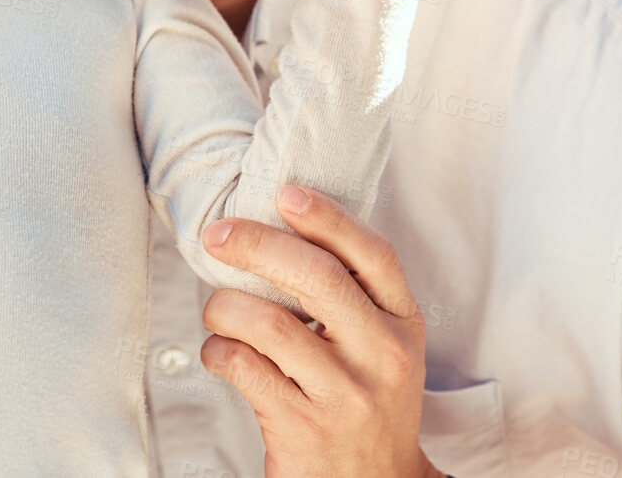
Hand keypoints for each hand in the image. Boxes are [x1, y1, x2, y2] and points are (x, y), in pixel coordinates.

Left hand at [199, 185, 442, 477]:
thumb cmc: (366, 401)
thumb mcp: (381, 346)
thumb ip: (351, 295)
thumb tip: (279, 225)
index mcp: (404, 325)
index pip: (374, 257)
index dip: (329, 219)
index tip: (286, 193)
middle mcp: (383, 357)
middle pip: (316, 278)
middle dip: (256, 244)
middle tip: (217, 235)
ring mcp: (345, 395)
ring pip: (268, 323)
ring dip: (224, 306)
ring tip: (217, 311)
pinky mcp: (304, 428)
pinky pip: (243, 367)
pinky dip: (218, 351)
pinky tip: (220, 353)